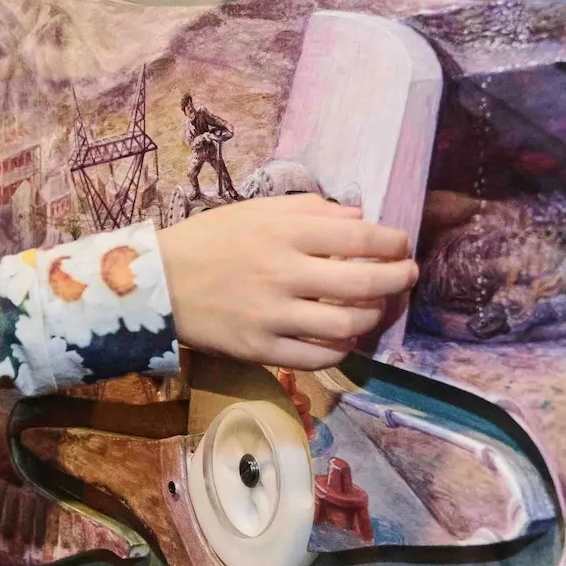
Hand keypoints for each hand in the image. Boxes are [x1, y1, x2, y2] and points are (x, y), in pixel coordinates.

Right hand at [157, 194, 417, 369]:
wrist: (157, 284)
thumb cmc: (209, 240)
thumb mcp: (256, 209)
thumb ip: (310, 209)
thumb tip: (360, 218)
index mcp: (283, 232)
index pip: (360, 236)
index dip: (393, 242)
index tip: (402, 244)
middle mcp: (283, 273)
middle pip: (364, 283)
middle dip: (399, 279)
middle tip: (407, 276)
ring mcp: (272, 316)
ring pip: (347, 323)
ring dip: (373, 316)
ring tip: (376, 308)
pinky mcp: (261, 349)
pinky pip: (318, 356)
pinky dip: (342, 348)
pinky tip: (344, 336)